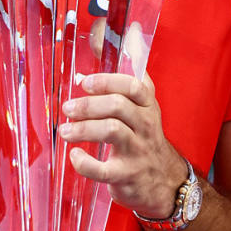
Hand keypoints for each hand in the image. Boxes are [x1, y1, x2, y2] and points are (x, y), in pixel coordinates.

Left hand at [60, 71, 188, 217]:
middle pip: (118, 106)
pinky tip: (74, 156)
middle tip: (68, 108)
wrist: (164, 181)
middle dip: (88, 105)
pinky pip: (102, 169)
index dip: (107, 81)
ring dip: (83, 129)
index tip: (85, 82)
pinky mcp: (125, 175)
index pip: (133, 86)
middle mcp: (145, 127)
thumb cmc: (145, 140)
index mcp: (148, 107)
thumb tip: (103, 49)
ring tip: (65, 131)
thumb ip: (127, 84)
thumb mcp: (145, 110)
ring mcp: (137, 151)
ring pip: (111, 131)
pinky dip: (84, 163)